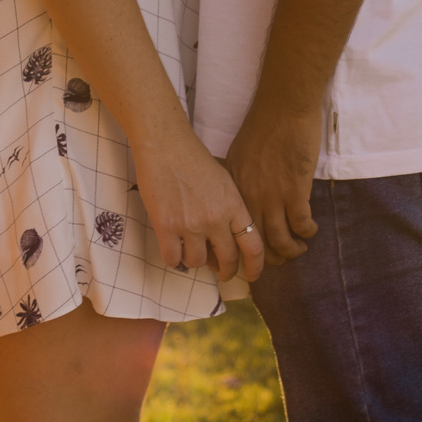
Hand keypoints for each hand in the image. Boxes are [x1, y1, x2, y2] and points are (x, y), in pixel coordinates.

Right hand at [133, 122, 265, 284]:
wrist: (165, 145)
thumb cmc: (194, 159)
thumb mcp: (224, 181)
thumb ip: (230, 210)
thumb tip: (229, 239)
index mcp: (234, 205)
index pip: (254, 246)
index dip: (255, 267)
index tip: (252, 276)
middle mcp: (215, 218)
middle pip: (227, 259)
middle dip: (225, 271)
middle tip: (220, 272)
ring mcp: (190, 224)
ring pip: (198, 262)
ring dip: (195, 260)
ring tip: (190, 249)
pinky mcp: (166, 227)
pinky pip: (173, 259)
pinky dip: (173, 257)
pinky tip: (173, 247)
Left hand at [226, 100, 321, 265]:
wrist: (284, 105)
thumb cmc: (265, 123)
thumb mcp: (240, 152)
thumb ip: (240, 177)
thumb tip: (244, 195)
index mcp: (235, 186)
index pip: (235, 228)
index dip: (245, 246)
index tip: (255, 253)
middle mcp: (250, 195)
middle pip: (256, 241)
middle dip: (269, 258)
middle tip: (280, 258)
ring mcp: (272, 194)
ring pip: (280, 240)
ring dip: (291, 250)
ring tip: (299, 248)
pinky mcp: (295, 190)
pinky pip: (301, 224)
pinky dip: (307, 232)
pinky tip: (311, 230)